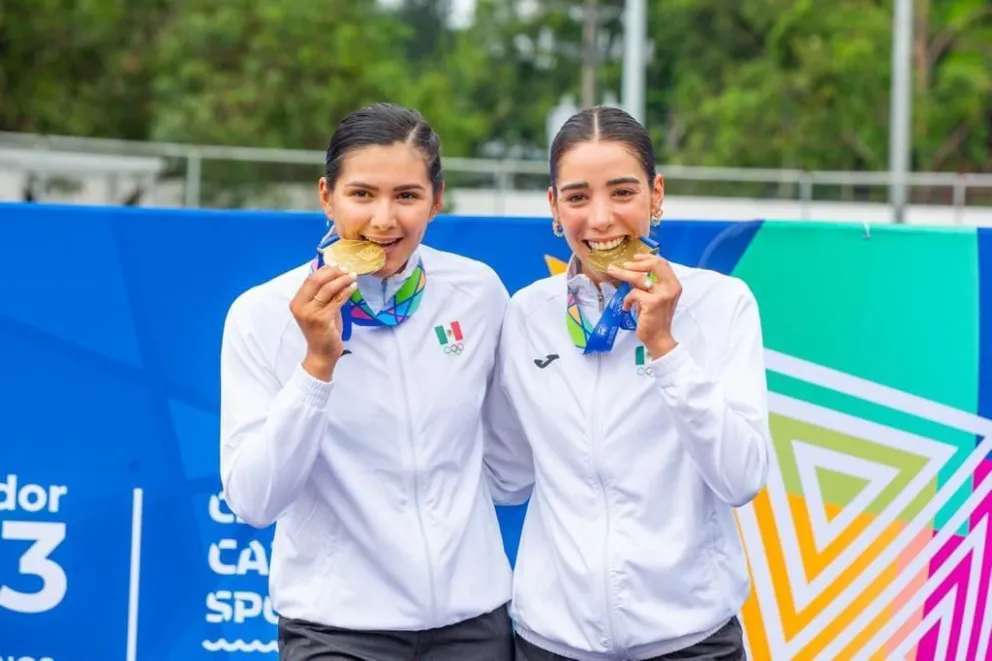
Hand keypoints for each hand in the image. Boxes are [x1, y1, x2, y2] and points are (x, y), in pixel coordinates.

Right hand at [289, 265, 356, 379]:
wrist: (322, 353)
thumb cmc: (323, 331)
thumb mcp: (320, 309)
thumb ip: (324, 294)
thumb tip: (335, 273)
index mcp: (296, 302)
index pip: (310, 279)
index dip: (324, 270)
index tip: (338, 265)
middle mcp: (300, 306)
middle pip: (316, 280)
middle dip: (333, 272)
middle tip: (347, 269)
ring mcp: (310, 313)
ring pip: (328, 289)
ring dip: (342, 280)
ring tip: (353, 276)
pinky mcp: (322, 319)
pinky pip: (337, 300)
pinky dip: (346, 291)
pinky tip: (353, 287)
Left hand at [607, 253, 681, 357]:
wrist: (659, 337)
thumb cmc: (656, 318)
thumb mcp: (657, 297)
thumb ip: (650, 284)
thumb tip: (633, 271)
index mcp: (674, 284)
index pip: (663, 263)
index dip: (648, 257)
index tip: (635, 257)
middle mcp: (671, 287)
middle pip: (653, 265)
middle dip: (635, 263)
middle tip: (621, 265)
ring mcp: (662, 295)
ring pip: (640, 278)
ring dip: (623, 274)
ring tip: (612, 271)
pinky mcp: (652, 303)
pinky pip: (634, 294)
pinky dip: (627, 300)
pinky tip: (626, 307)